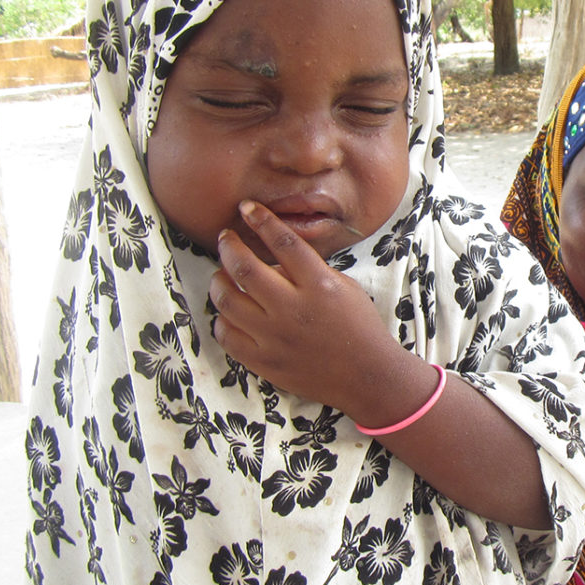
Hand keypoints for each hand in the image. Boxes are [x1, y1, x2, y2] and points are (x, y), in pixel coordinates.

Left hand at [209, 200, 403, 409]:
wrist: (366, 377)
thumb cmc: (358, 327)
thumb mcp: (344, 287)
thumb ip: (309, 269)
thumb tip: (273, 255)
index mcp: (319, 286)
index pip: (283, 242)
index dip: (261, 220)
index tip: (247, 208)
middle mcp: (293, 309)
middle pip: (245, 268)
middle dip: (229, 246)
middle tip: (225, 238)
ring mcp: (275, 338)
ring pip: (228, 300)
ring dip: (218, 280)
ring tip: (221, 274)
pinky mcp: (264, 362)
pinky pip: (227, 335)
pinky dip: (222, 318)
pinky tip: (229, 311)